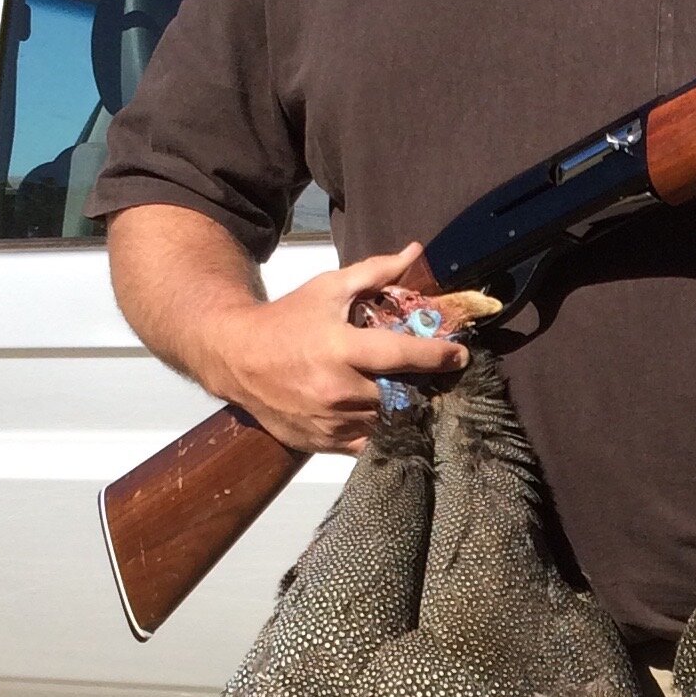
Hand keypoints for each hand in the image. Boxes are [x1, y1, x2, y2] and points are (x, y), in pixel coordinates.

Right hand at [199, 242, 466, 455]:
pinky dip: (380, 431)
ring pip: (386, 422)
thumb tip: (414, 252)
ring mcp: (330, 421)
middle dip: (420, 385)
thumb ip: (375, 272)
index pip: (402, 356)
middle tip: (432, 376)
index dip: (437, 355)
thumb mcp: (328, 288)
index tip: (459, 354)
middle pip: (400, 394)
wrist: (236, 356)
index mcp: (340, 348)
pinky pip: (367, 444)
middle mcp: (337, 389)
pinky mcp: (323, 442)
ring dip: (401, 409)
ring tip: (408, 393)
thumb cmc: (287, 319)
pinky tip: (384, 414)